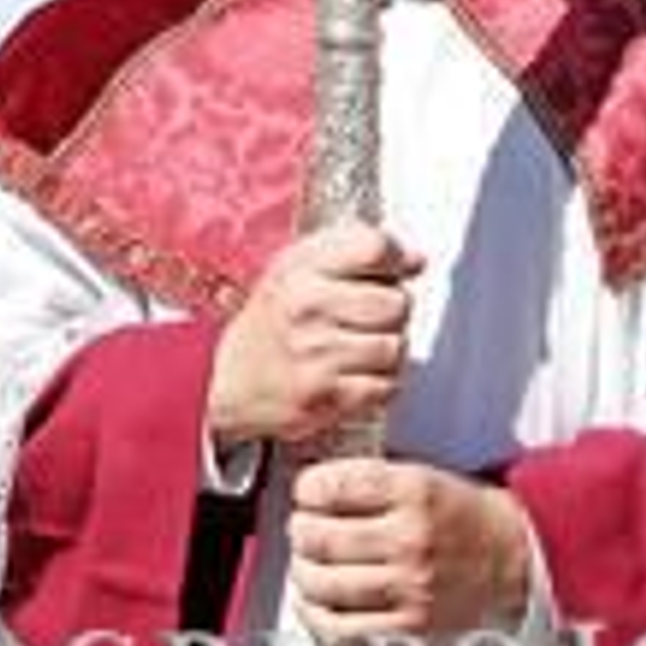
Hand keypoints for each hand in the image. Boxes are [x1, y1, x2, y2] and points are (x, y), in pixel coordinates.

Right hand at [207, 223, 420, 450]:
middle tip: (372, 316)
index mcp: (300, 268)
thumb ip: (355, 249)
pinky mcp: (326, 398)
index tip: (396, 269)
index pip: (375, 247)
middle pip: (397, 302)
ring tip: (364, 348)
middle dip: (393, 310)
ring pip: (396, 347)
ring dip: (389, 349)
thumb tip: (418, 260)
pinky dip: (380, 384)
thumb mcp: (297, 266)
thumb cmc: (271, 320)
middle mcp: (307, 308)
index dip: (397, 259)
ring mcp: (317, 355)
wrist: (227, 380)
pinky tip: (358, 375)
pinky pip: (386, 387)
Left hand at [290, 457, 530, 642]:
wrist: (509, 556)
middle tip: (300, 525)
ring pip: (325, 583)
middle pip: (322, 536)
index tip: (304, 491)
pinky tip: (313, 600)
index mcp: (414, 490)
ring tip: (305, 560)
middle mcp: (411, 538)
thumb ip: (370, 478)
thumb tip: (315, 483)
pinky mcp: (408, 627)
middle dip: (299, 529)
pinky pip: (342, 629)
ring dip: (302, 570)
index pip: (336, 486)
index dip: (308, 488)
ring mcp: (409, 586)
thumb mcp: (421, 473)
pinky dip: (315, 616)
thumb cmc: (462, 514)